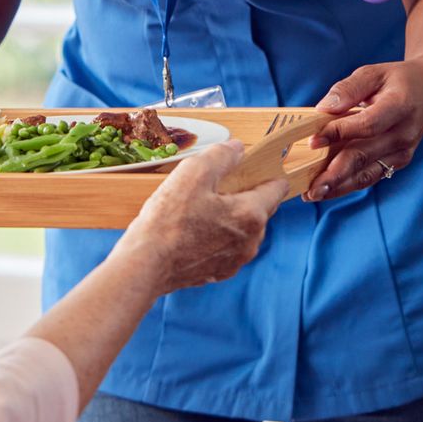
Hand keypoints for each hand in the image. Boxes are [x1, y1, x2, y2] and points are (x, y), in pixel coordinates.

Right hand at [112, 141, 283, 292]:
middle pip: (261, 209)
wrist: (145, 265)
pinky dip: (217, 236)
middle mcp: (250, 241)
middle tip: (216, 185)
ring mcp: (236, 260)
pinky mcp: (219, 273)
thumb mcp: (193, 172)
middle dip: (245, 194)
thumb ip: (222, 155)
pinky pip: (227, 247)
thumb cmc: (167, 221)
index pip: (277, 188)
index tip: (251, 167)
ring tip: (200, 208)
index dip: (266, 172)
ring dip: (230, 217)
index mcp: (250, 215)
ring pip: (244, 229)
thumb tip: (238, 148)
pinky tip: (193, 229)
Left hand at [303, 61, 422, 201]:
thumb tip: (322, 109)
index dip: (339, 134)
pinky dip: (348, 184)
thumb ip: (348, 89)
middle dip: (335, 174)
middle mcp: (404, 134)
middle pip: (364, 157)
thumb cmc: (397, 80)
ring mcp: (403, 151)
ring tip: (313, 194)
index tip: (313, 141)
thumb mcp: (373, 73)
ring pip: (367, 173)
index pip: (366, 125)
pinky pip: (371, 175)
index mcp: (399, 106)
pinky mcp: (399, 161)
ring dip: (339, 187)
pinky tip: (328, 189)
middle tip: (310, 188)